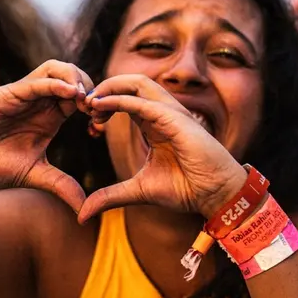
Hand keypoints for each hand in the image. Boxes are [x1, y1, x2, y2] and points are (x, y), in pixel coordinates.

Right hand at [0, 60, 93, 212]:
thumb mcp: (34, 175)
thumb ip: (61, 185)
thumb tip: (84, 209)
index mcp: (51, 115)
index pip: (83, 96)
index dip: (97, 106)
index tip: (100, 126)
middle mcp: (41, 101)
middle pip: (75, 75)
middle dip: (92, 88)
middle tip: (98, 110)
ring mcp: (25, 95)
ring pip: (58, 68)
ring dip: (77, 78)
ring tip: (85, 101)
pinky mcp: (9, 93)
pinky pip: (37, 81)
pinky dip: (56, 83)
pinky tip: (70, 94)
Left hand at [80, 75, 247, 222]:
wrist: (215, 195)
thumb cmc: (186, 189)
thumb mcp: (138, 191)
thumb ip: (110, 196)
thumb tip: (82, 213)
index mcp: (155, 123)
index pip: (126, 99)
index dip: (104, 104)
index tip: (88, 122)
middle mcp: (163, 113)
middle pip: (130, 83)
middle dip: (104, 88)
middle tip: (84, 107)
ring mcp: (171, 113)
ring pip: (137, 83)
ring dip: (110, 88)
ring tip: (90, 103)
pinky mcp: (176, 119)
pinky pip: (143, 102)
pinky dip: (119, 100)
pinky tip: (100, 106)